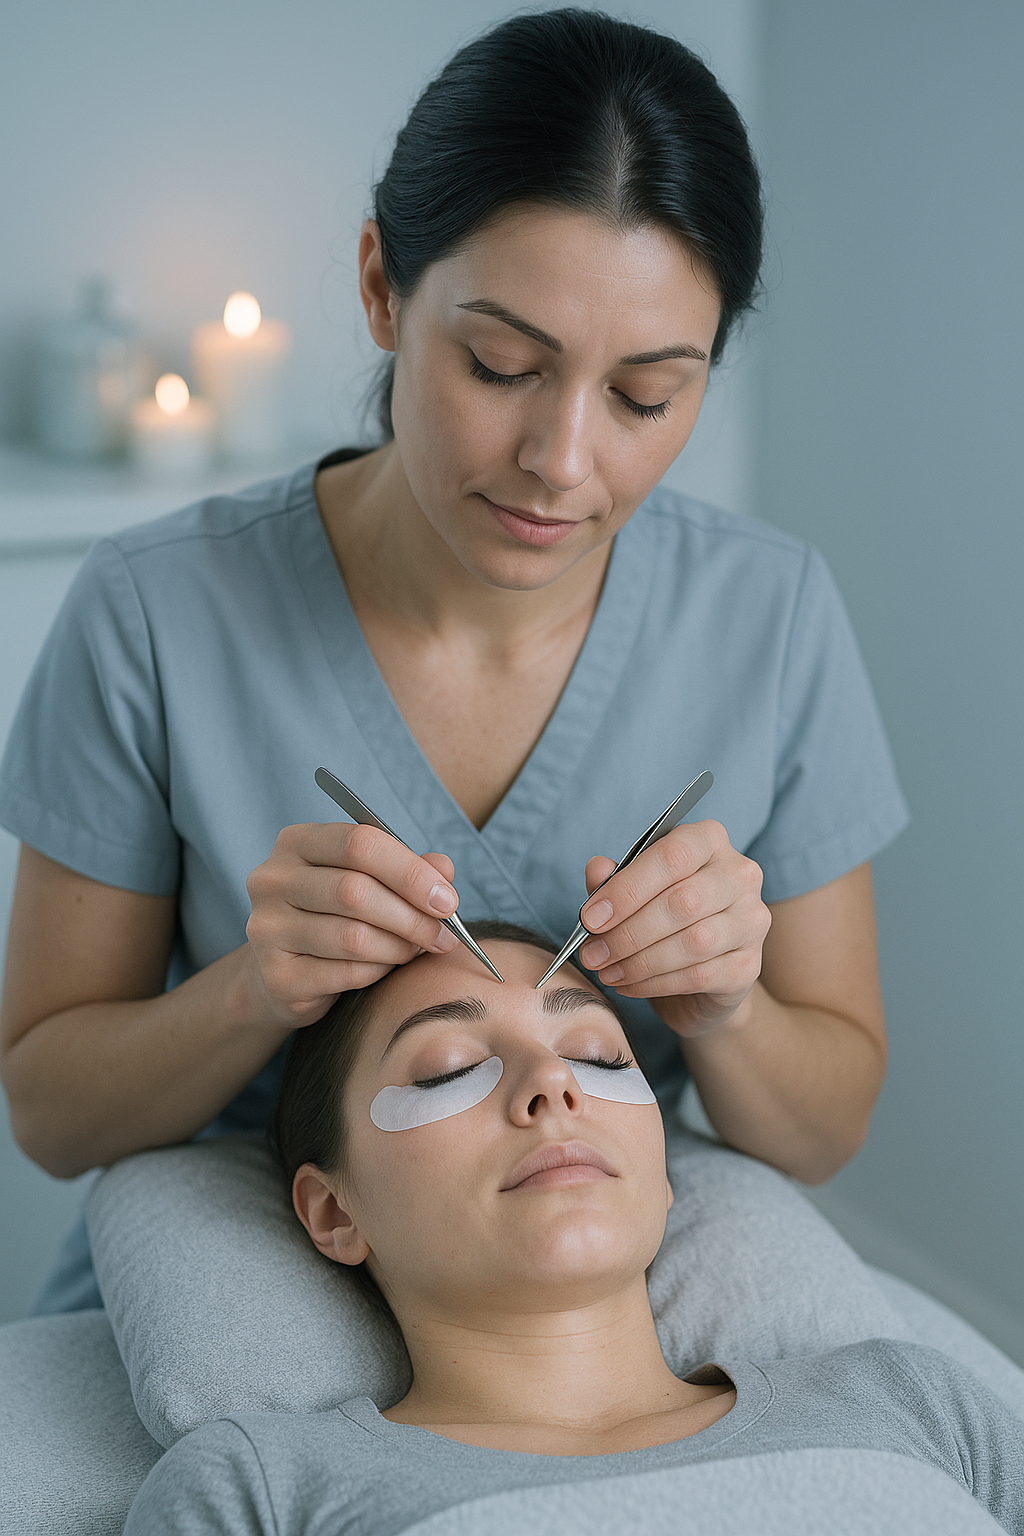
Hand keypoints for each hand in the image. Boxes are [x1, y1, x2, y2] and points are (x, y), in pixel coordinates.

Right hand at [243, 822, 459, 1028]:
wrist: (284, 976)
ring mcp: (267, 929)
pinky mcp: (277, 977)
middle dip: (412, 916)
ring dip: (399, 947)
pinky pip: (347, 973)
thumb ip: (407, 871)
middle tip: (444, 935)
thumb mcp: (369, 882)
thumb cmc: (334, 917)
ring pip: (354, 936)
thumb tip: (444, 868)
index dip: (410, 872)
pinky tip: (386, 967)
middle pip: (356, 891)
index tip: (447, 899)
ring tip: (416, 950)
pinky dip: (379, 971)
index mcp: (297, 842)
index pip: (359, 843)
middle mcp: (272, 880)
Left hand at [576, 821, 770, 1037]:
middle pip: (682, 901)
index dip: (627, 887)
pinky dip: (655, 983)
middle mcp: (741, 875)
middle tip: (592, 953)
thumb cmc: (662, 920)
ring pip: (693, 942)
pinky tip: (629, 984)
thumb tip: (597, 869)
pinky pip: (699, 975)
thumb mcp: (632, 893)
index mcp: (710, 841)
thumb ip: (613, 879)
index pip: (673, 854)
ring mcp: (752, 921)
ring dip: (639, 961)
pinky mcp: (749, 966)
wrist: (700, 977)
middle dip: (627, 932)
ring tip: (607, 970)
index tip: (591, 917)